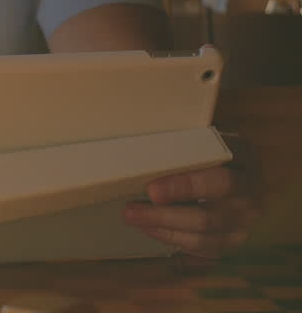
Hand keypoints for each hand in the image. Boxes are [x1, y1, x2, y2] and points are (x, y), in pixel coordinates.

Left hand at [124, 138, 262, 257]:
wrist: (234, 160)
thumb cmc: (208, 144)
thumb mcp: (202, 134)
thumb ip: (182, 144)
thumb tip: (141, 154)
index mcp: (246, 161)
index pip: (221, 180)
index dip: (186, 188)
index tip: (152, 190)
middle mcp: (252, 194)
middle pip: (210, 216)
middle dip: (166, 216)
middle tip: (131, 211)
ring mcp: (246, 220)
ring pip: (205, 236)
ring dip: (164, 229)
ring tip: (133, 218)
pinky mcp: (234, 238)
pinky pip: (203, 247)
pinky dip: (173, 238)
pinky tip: (149, 227)